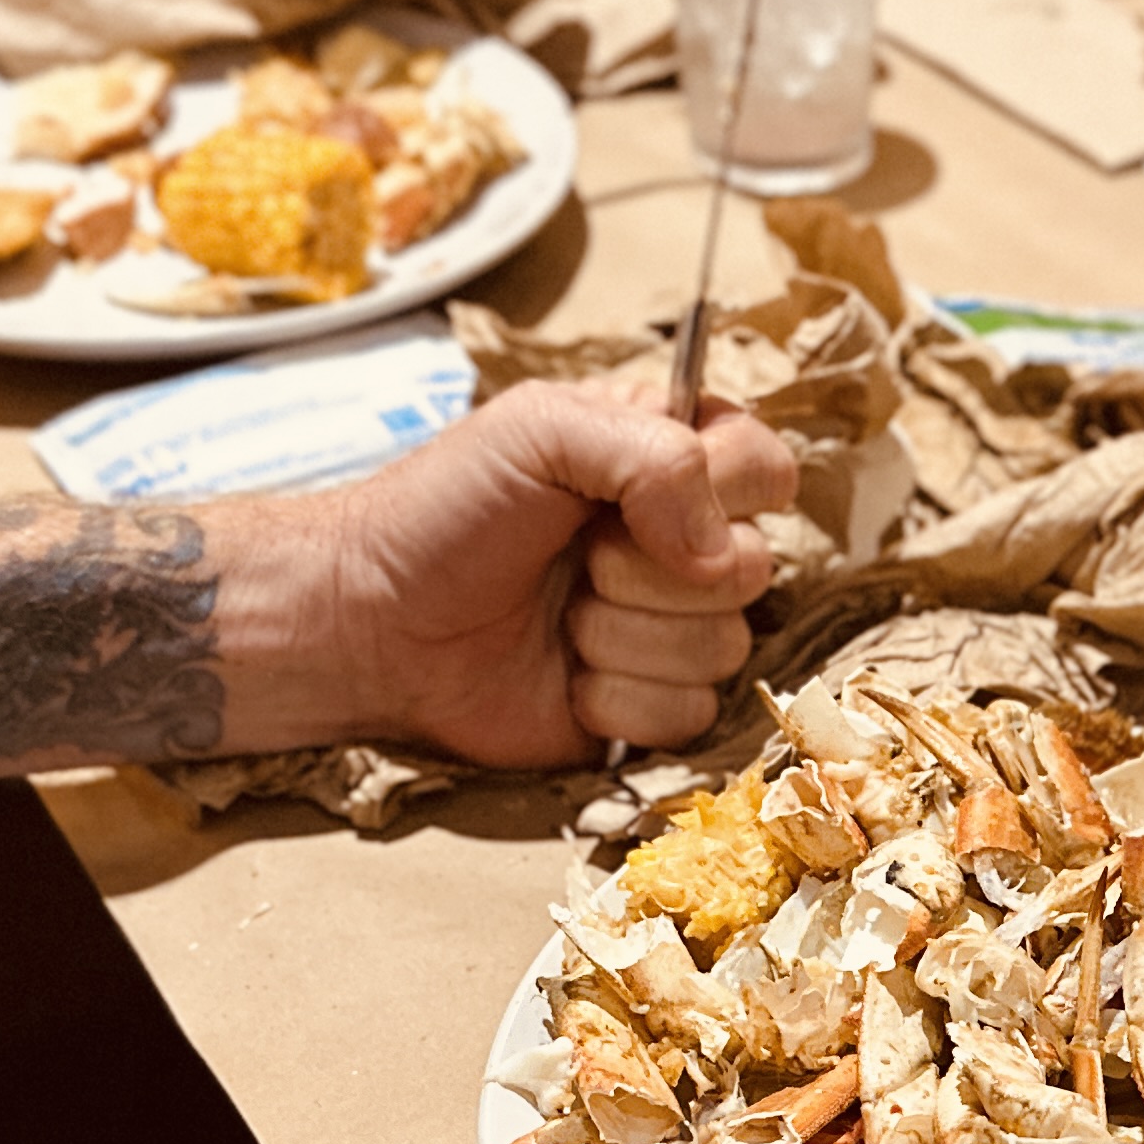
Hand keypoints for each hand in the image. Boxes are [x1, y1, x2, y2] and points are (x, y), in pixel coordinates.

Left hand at [324, 382, 784, 769]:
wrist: (374, 623)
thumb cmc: (443, 511)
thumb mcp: (539, 428)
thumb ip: (652, 454)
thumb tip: (717, 550)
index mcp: (673, 460)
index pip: (769, 469)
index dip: (721, 491)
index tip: (633, 501)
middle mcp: (685, 543)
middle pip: (753, 569)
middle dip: (648, 574)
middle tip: (575, 561)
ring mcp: (671, 629)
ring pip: (725, 648)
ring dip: (624, 638)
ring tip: (559, 619)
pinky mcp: (649, 706)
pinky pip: (689, 714)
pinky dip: (617, 701)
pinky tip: (565, 678)